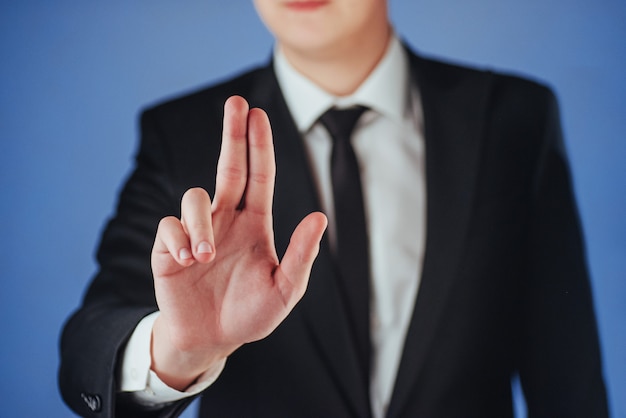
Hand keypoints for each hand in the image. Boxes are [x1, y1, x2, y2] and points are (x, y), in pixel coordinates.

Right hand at [150, 96, 326, 389]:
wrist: (211, 339)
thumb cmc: (250, 314)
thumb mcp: (284, 289)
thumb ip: (301, 255)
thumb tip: (319, 217)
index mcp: (254, 223)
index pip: (259, 176)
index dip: (259, 146)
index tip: (258, 113)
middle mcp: (226, 219)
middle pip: (228, 167)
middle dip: (232, 134)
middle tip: (236, 101)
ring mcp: (196, 231)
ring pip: (194, 198)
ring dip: (201, 223)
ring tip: (206, 256)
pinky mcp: (169, 247)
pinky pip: (169, 228)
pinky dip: (179, 241)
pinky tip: (188, 262)